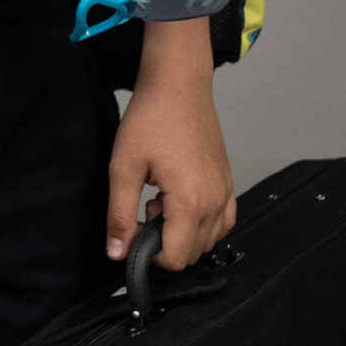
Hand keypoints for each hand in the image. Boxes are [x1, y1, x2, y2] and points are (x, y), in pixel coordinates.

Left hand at [109, 55, 235, 270]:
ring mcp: (226, 193)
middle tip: (143, 209)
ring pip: (209, 239)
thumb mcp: (123, 167)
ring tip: (158, 200)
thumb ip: (120, 214)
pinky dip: (201, 222)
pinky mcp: (229, 183)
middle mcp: (215, 203)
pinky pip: (223, 221)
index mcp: (190, 203)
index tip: (133, 231)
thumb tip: (117, 252)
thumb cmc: (150, 120)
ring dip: (182, 232)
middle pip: (193, 253)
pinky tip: (178, 199)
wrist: (178, 87)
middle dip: (164, 242)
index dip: (149, 255)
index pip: (176, 258)